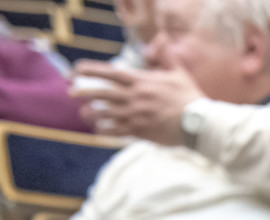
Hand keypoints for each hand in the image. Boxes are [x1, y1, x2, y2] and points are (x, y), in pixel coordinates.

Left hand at [72, 60, 205, 144]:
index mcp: (141, 81)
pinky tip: (99, 129)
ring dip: (91, 113)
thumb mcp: (178, 72)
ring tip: (84, 114)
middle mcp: (134, 97)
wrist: (199, 123)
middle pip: (101, 93)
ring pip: (105, 113)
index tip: (76, 70)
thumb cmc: (190, 97)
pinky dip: (105, 129)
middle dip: (83, 92)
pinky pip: (115, 130)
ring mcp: (135, 114)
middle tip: (71, 94)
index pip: (109, 73)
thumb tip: (161, 38)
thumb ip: (165, 56)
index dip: (90, 70)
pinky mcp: (140, 131)